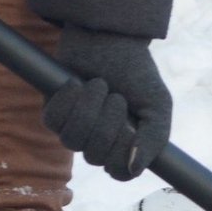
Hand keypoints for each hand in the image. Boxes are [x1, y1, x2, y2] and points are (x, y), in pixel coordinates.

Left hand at [42, 24, 171, 180]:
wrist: (109, 38)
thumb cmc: (136, 72)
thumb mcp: (158, 104)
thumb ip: (155, 138)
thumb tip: (134, 169)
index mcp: (123, 144)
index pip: (118, 172)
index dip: (121, 153)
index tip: (130, 127)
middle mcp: (97, 141)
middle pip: (94, 156)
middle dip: (108, 122)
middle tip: (116, 95)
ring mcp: (74, 128)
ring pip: (72, 140)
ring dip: (88, 108)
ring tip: (98, 84)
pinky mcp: (53, 111)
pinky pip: (53, 121)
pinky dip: (67, 99)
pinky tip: (76, 83)